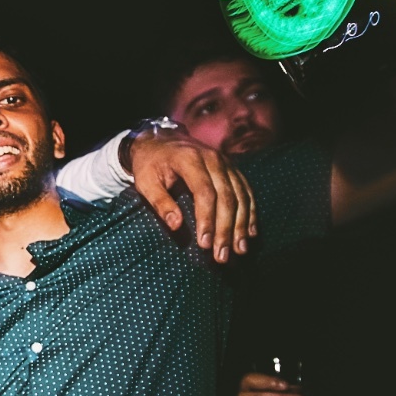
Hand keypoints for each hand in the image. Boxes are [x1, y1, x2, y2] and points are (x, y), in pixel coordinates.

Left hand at [128, 129, 256, 260]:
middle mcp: (213, 159)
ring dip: (241, 225)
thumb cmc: (150, 164)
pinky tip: (250, 233)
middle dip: (226, 229)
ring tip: (239, 250)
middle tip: (222, 256)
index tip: (204, 244)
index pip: (204, 192)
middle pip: (226, 196)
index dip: (207, 219)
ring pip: (240, 196)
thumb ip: (160, 202)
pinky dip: (250, 213)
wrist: (161, 140)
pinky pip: (246, 191)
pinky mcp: (232, 169)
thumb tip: (176, 225)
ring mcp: (226, 163)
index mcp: (189, 159)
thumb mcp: (145, 182)